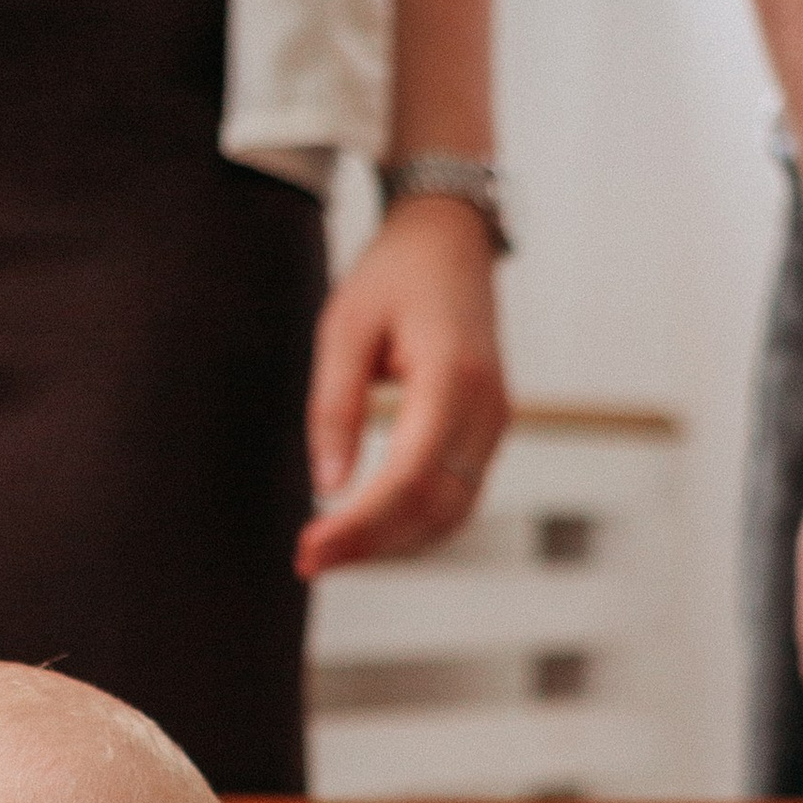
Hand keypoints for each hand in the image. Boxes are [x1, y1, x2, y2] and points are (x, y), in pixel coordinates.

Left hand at [297, 196, 508, 578]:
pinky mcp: (488, 432)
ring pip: (450, 513)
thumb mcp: (345, 326)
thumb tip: (328, 486)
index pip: (410, 475)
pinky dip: (414, 525)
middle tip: (307, 563)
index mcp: (452, 375)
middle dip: (371, 544)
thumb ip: (335, 406)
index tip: (310, 550)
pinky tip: (369, 532)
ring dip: (393, 544)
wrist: (451, 240)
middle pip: (433, 506)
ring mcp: (495, 423)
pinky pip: (456, 496)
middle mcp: (486, 408)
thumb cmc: (394, 275)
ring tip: (331, 553)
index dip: (360, 523)